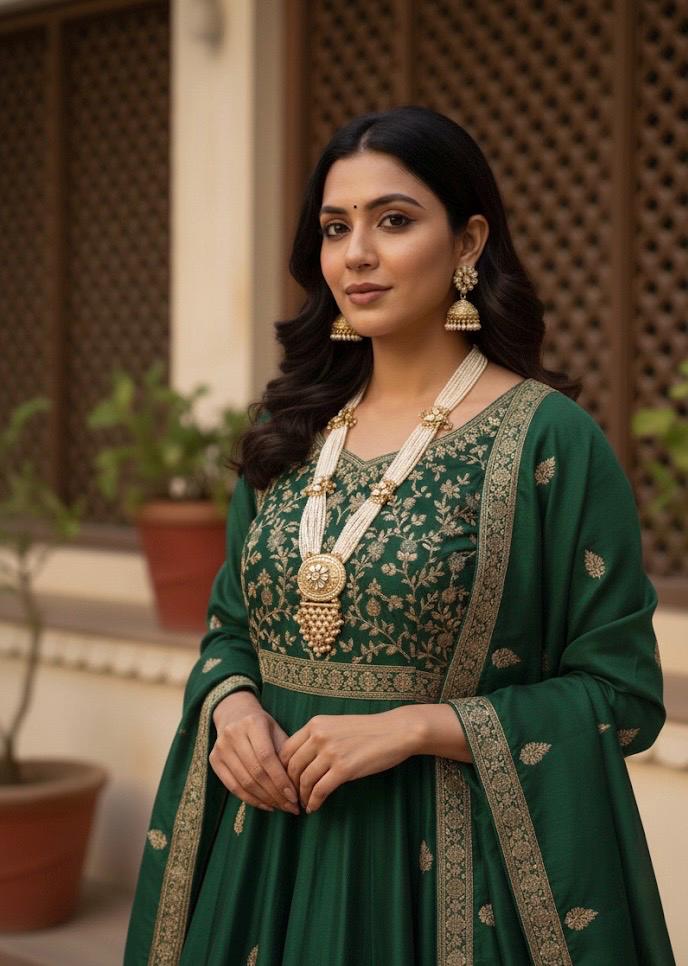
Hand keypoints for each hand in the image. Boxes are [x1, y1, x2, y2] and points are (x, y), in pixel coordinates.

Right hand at [209, 690, 299, 814]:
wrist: (235, 713)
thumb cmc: (262, 725)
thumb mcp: (276, 730)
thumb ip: (285, 753)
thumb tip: (298, 785)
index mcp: (252, 723)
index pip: (267, 757)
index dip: (280, 779)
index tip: (294, 797)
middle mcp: (233, 734)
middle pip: (255, 772)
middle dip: (275, 794)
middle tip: (291, 807)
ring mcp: (221, 747)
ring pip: (244, 782)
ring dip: (265, 799)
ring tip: (281, 807)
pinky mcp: (214, 760)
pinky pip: (233, 787)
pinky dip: (251, 799)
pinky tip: (266, 805)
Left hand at [278, 710, 417, 813]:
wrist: (396, 731)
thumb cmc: (368, 729)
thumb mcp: (337, 725)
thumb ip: (318, 737)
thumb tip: (301, 760)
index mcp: (315, 724)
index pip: (286, 750)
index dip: (283, 769)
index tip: (286, 781)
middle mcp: (319, 736)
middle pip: (292, 767)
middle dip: (290, 786)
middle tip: (293, 797)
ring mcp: (331, 752)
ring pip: (305, 780)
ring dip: (302, 796)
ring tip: (304, 804)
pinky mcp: (344, 769)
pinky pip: (320, 790)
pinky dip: (314, 801)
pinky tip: (314, 807)